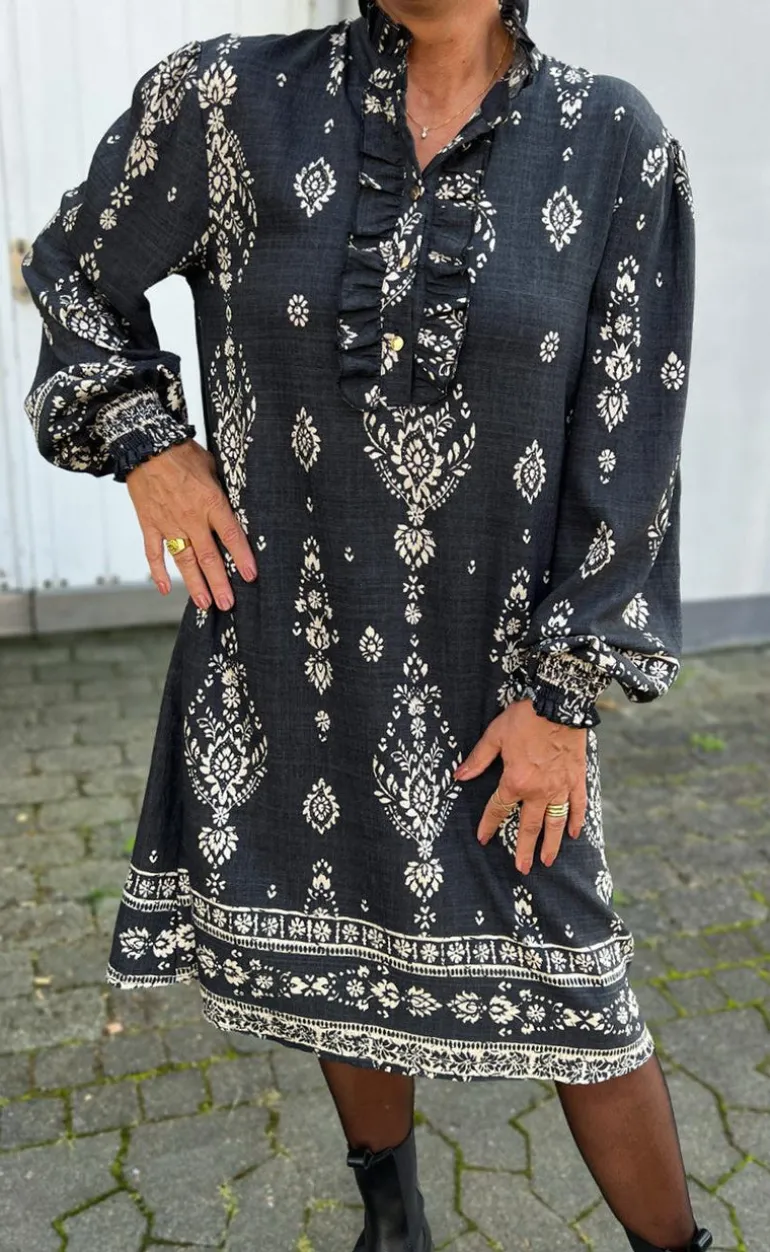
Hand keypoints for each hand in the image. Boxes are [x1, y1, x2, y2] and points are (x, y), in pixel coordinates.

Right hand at [126, 440, 256, 610]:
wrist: (145, 444)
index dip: (242, 557)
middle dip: (220, 582)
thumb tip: (236, 506)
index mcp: (211, 502)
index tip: (251, 576)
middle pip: (209, 557)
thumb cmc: (182, 452)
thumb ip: (223, 491)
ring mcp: (168, 523)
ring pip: (184, 560)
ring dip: (195, 584)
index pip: (231, 535)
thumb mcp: (213, 467)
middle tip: (228, 604)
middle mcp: (191, 517)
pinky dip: (158, 572)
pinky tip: (165, 589)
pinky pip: (153, 553)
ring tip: (205, 603)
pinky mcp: (150, 523)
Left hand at [454, 699, 587, 873]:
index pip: (499, 809)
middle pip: (529, 826)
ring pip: (555, 822)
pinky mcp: (577, 779)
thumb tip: (459, 776)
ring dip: (551, 844)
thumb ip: (478, 759)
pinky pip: (578, 805)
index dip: (489, 825)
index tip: (483, 838)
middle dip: (524, 849)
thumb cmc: (525, 718)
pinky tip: (573, 833)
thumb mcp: (495, 735)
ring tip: (547, 861)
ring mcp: (560, 787)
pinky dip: (576, 821)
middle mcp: (539, 791)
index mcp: (515, 782)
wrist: (559, 705)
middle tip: (522, 868)